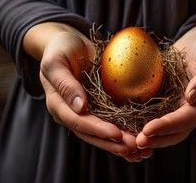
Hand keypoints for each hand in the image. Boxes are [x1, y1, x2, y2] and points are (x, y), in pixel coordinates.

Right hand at [24, 23, 152, 161]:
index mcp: (58, 104)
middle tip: (133, 148)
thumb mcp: (56, 62)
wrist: (69, 44)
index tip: (116, 134)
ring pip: (101, 133)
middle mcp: (71, 112)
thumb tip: (80, 107)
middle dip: (112, 143)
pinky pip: (110, 122)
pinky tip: (139, 138)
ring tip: (139, 151)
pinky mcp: (97, 107)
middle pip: (91, 134)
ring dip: (119, 143)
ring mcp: (85, 111)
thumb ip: (65, 84)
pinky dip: (123, 132)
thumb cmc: (60, 49)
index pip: (78, 121)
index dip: (97, 130)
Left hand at [136, 16, 195, 148]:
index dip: (168, 126)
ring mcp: (179, 108)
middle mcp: (192, 111)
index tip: (148, 130)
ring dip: (149, 136)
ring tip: (130, 139)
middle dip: (156, 138)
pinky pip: (155, 115)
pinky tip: (128, 125)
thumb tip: (191, 98)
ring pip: (165, 129)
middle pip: (175, 132)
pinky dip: (143, 123)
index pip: (187, 119)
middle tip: (137, 142)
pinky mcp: (167, 102)